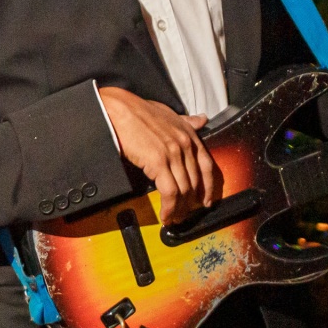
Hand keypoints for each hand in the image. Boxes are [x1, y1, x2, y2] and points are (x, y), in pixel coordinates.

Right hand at [98, 85, 221, 224]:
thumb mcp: (168, 113)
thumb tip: (201, 120)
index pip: (207, 166)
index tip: (206, 200)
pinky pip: (170, 192)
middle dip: (191, 203)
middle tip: (185, 214)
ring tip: (174, 218)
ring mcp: (173, 154)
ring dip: (180, 209)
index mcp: (189, 135)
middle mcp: (185, 145)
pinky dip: (169, 207)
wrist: (119, 109)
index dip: (209, 187)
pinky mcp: (158, 163)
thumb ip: (186, 121)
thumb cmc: (138, 111)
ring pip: (184, 190)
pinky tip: (165, 214)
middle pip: (195, 182)